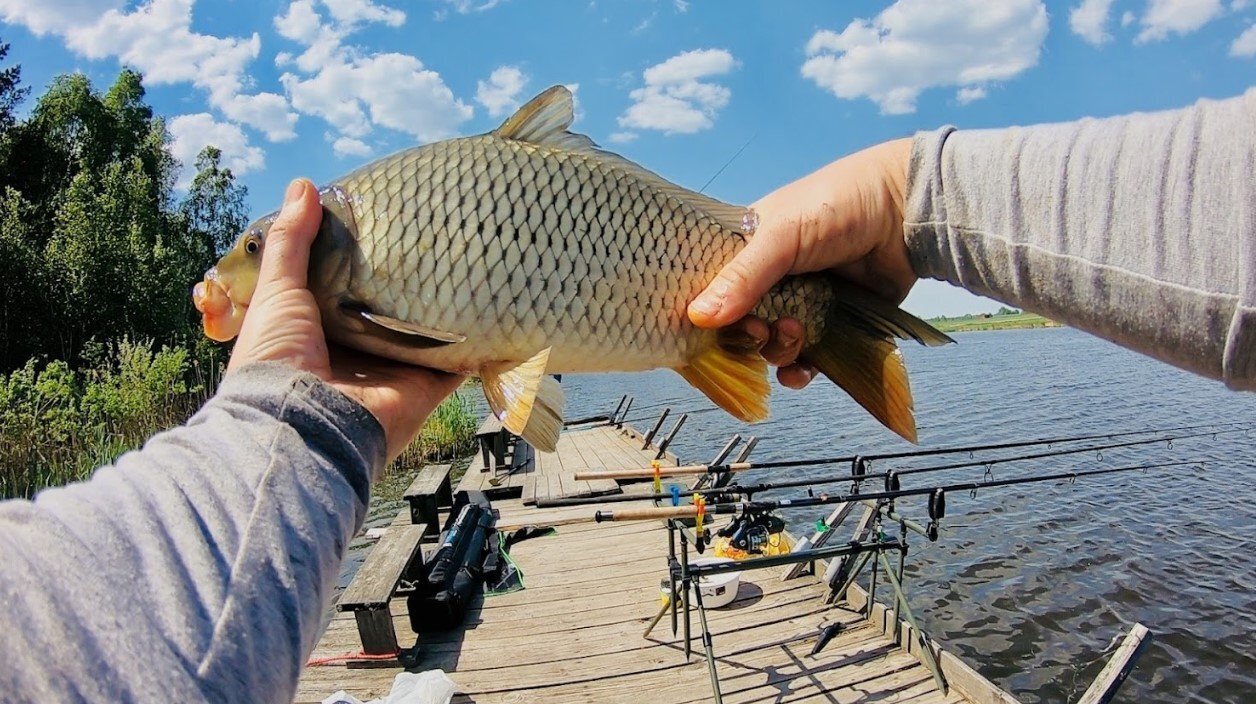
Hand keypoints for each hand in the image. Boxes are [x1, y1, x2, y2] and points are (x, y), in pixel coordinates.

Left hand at [227, 179, 463, 461]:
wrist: (301, 426)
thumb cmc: (277, 359)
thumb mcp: (275, 290)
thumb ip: (292, 242)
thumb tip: (304, 186)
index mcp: (316, 334)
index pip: (343, 292)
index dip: (358, 262)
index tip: (380, 228)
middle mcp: (356, 355)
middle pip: (388, 313)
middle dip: (407, 284)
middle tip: (430, 241)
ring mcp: (391, 374)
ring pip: (425, 334)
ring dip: (443, 308)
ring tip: (466, 265)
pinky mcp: (423, 388)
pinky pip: (456, 362)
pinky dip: (474, 342)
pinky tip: (491, 309)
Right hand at [688, 138, 915, 388]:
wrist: (907, 211)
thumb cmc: (837, 205)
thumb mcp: (781, 236)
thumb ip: (742, 277)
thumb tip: (696, 317)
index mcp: (748, 250)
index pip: (712, 290)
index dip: (709, 314)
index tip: (714, 327)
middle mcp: (771, 279)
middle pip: (741, 325)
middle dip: (749, 336)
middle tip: (763, 328)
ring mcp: (802, 302)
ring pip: (772, 345)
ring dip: (778, 350)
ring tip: (797, 332)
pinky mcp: (832, 323)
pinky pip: (806, 358)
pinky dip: (799, 370)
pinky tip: (800, 372)